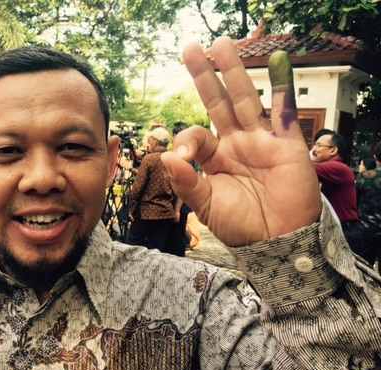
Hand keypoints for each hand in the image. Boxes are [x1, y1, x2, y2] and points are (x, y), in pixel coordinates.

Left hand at [161, 37, 320, 246]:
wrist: (276, 242)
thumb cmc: (240, 225)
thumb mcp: (205, 205)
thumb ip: (186, 182)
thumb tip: (164, 157)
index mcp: (215, 158)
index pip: (196, 135)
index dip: (186, 140)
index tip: (182, 158)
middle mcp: (236, 143)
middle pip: (218, 103)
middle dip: (205, 77)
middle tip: (190, 49)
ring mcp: (261, 140)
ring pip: (245, 98)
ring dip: (234, 71)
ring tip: (222, 44)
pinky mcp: (287, 142)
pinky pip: (284, 110)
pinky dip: (282, 86)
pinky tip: (276, 60)